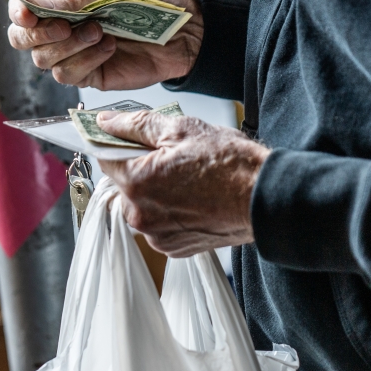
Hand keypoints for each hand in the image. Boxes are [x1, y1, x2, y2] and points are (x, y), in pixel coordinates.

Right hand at [7, 0, 203, 89]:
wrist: (183, 31)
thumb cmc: (149, 1)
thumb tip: (34, 6)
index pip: (22, 7)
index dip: (18, 11)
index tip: (29, 14)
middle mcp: (62, 27)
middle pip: (22, 39)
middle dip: (37, 34)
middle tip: (64, 27)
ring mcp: (74, 53)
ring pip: (44, 60)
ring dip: (69, 46)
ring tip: (100, 32)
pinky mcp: (89, 75)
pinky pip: (68, 75)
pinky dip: (85, 60)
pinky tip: (109, 48)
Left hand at [97, 110, 269, 256]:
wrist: (266, 198)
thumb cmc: (230, 164)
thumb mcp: (180, 129)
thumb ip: (136, 124)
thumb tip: (107, 122)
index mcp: (137, 184)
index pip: (104, 157)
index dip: (117, 143)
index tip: (129, 137)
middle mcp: (140, 216)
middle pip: (124, 184)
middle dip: (141, 168)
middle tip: (172, 156)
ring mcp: (157, 236)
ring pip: (142, 205)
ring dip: (156, 191)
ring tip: (189, 178)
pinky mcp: (174, 248)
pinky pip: (160, 224)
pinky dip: (170, 211)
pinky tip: (194, 198)